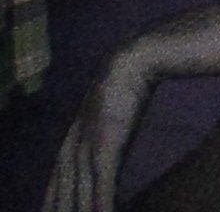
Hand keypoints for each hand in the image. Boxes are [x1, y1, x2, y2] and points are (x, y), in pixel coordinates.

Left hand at [42, 47, 155, 211]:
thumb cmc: (125, 77)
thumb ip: (105, 124)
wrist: (133, 61)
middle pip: (64, 186)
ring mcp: (90, 146)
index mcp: (75, 131)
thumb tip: (109, 138)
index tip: (48, 210)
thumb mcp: (110, 104)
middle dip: (60, 207)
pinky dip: (101, 205)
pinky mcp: (106, 147)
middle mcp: (76, 142)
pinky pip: (102, 184)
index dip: (52, 194)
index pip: (58, 172)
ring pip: (80, 191)